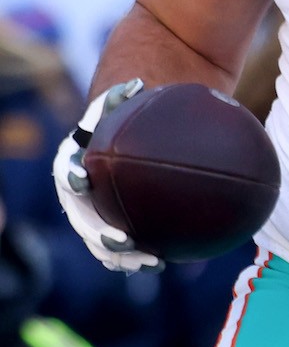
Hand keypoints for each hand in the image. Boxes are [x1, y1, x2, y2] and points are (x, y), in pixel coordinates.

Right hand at [53, 80, 162, 272]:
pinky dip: (137, 255)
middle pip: (82, 216)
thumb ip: (127, 94)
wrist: (136, 124)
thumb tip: (137, 84)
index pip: (67, 167)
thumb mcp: (130, 97)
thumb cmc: (133, 107)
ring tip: (148, 262)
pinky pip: (123, 243)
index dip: (71, 176)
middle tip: (121, 239)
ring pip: (99, 238)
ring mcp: (96, 208)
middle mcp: (81, 188)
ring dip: (118, 255)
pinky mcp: (116, 220)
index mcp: (78, 157)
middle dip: (97, 232)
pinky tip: (163, 261)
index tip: (82, 182)